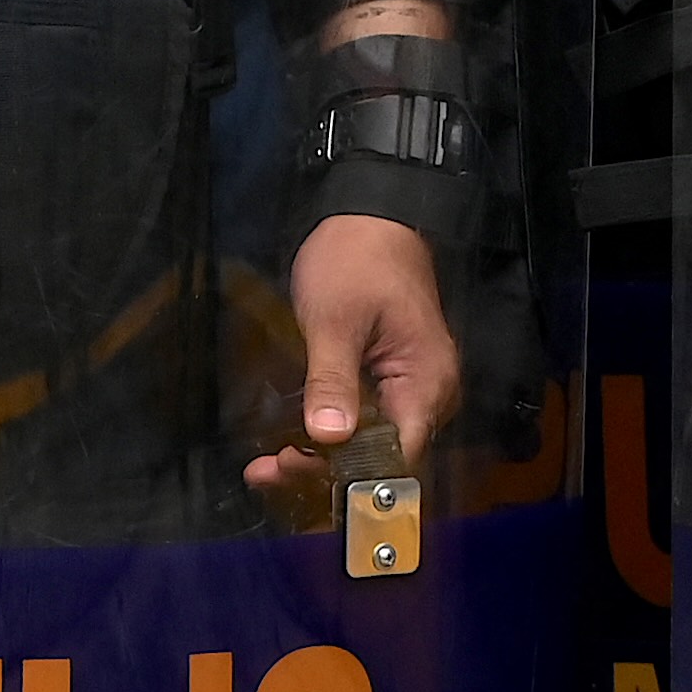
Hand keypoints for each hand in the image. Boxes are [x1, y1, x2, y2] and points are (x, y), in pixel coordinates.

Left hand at [249, 212, 459, 508]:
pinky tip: (290, 441)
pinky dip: (327, 430)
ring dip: (319, 455)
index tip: (296, 474)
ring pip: (368, 440)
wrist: (370, 217)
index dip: (350, 475)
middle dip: (324, 469)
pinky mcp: (387, 378)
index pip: (397, 455)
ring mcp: (409, 388)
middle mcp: (427, 396)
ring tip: (265, 466)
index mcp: (426, 385)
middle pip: (381, 454)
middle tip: (265, 470)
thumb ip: (333, 379)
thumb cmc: (355, 261)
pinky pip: (363, 418)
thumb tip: (329, 437)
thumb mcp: (334, 319)